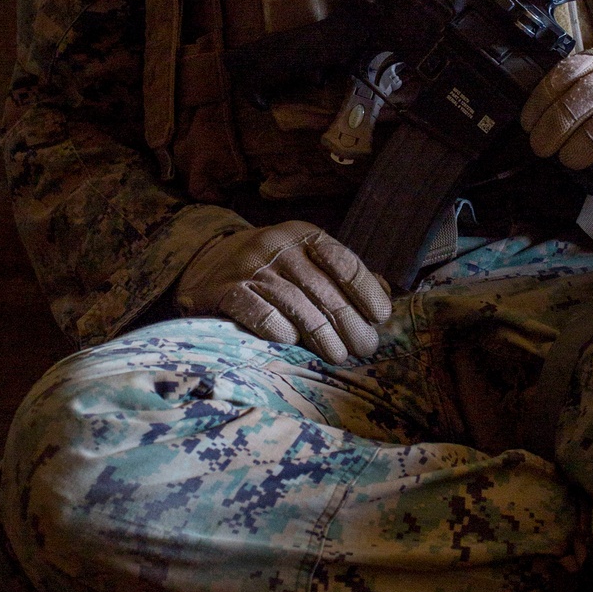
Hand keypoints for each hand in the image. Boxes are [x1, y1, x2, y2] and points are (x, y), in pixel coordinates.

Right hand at [175, 220, 391, 363]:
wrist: (207, 262)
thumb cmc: (271, 267)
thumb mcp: (306, 259)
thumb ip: (342, 274)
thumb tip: (385, 292)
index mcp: (304, 235)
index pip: (343, 262)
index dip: (366, 291)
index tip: (381, 317)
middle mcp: (278, 246)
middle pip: (323, 289)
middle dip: (349, 322)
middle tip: (366, 348)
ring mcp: (251, 268)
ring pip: (296, 305)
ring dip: (321, 335)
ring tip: (339, 356)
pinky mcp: (226, 291)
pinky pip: (258, 313)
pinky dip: (278, 330)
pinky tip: (292, 344)